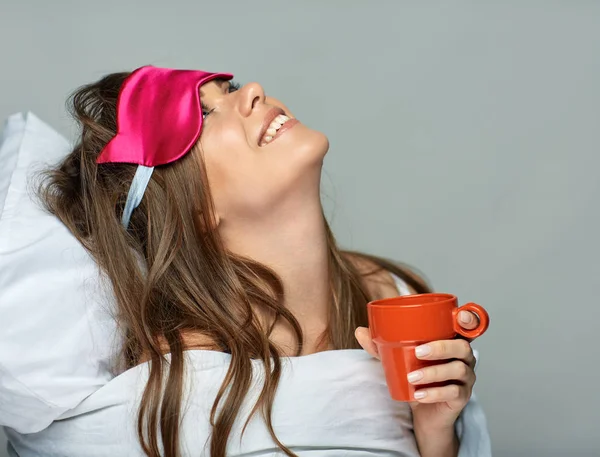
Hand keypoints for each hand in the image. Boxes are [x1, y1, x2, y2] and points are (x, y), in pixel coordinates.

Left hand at [355, 310, 478, 431]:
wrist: (424, 413)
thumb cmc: (417, 378)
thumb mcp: (399, 359)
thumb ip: (381, 346)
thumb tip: (360, 331)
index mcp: (452, 341)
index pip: (468, 326)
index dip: (470, 318)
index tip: (461, 316)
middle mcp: (464, 358)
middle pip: (462, 347)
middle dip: (441, 347)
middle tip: (418, 352)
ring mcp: (466, 378)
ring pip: (458, 369)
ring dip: (433, 372)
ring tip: (412, 377)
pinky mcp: (462, 398)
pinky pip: (454, 393)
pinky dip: (434, 393)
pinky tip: (419, 395)